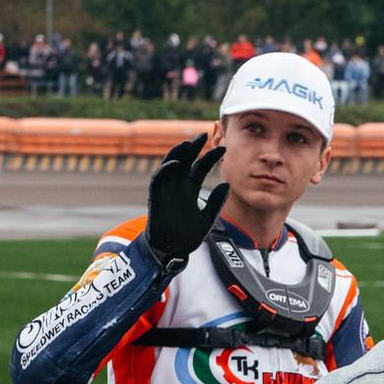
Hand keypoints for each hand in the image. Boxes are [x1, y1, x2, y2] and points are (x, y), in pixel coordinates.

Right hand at [142, 135, 227, 269]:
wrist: (172, 249)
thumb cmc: (188, 236)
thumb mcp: (208, 218)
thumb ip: (217, 202)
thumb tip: (227, 185)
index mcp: (190, 189)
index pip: (200, 167)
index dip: (211, 158)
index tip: (224, 149)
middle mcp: (178, 186)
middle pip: (185, 161)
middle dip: (194, 147)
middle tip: (205, 134)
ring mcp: (166, 190)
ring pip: (171, 165)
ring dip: (178, 153)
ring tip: (188, 143)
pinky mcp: (156, 196)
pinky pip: (159, 179)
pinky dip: (166, 170)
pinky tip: (176, 163)